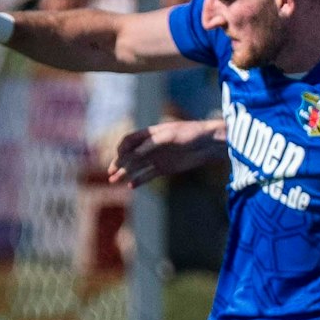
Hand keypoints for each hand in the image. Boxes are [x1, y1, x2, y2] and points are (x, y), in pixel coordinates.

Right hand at [110, 120, 224, 186]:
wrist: (208, 144)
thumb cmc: (189, 134)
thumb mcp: (169, 136)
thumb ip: (150, 145)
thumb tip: (133, 155)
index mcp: (150, 134)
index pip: (129, 141)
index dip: (122, 149)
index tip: (119, 157)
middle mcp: (150, 146)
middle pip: (130, 155)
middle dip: (119, 163)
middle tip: (111, 173)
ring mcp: (157, 158)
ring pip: (136, 166)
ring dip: (125, 173)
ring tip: (114, 181)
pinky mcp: (164, 169)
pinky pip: (148, 175)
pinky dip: (139, 180)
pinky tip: (131, 186)